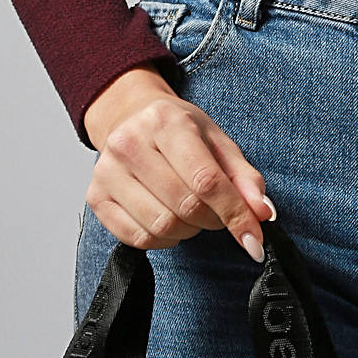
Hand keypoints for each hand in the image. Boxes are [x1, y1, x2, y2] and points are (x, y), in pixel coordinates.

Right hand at [83, 64, 274, 259]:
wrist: (130, 118)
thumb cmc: (178, 132)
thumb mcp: (218, 142)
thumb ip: (244, 178)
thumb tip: (262, 213)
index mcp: (166, 122)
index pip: (206, 180)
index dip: (235, 214)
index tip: (254, 238)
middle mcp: (129, 143)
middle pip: (185, 206)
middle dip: (212, 220)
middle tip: (217, 211)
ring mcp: (106, 171)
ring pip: (161, 226)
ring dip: (187, 230)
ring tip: (190, 211)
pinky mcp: (95, 197)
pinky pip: (138, 238)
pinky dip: (163, 239)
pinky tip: (167, 218)